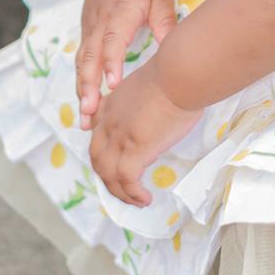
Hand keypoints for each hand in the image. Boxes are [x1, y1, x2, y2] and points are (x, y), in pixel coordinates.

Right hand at [76, 0, 177, 130]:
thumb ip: (165, 21)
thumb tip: (173, 49)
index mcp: (121, 9)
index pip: (113, 39)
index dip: (112, 62)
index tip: (113, 84)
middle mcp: (100, 20)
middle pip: (90, 56)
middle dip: (88, 86)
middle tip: (90, 113)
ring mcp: (89, 26)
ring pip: (82, 61)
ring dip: (81, 90)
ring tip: (84, 120)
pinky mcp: (86, 31)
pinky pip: (81, 59)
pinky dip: (81, 82)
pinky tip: (85, 104)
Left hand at [88, 58, 203, 206]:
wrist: (178, 74)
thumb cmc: (174, 73)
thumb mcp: (149, 84)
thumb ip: (145, 99)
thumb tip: (157, 107)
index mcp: (111, 104)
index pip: (97, 134)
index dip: (103, 152)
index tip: (114, 163)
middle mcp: (109, 122)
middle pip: (97, 158)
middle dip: (107, 177)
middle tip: (123, 188)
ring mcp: (120, 137)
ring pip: (108, 175)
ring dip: (119, 192)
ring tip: (135, 200)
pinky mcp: (135, 150)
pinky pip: (127, 181)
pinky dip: (133, 194)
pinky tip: (145, 198)